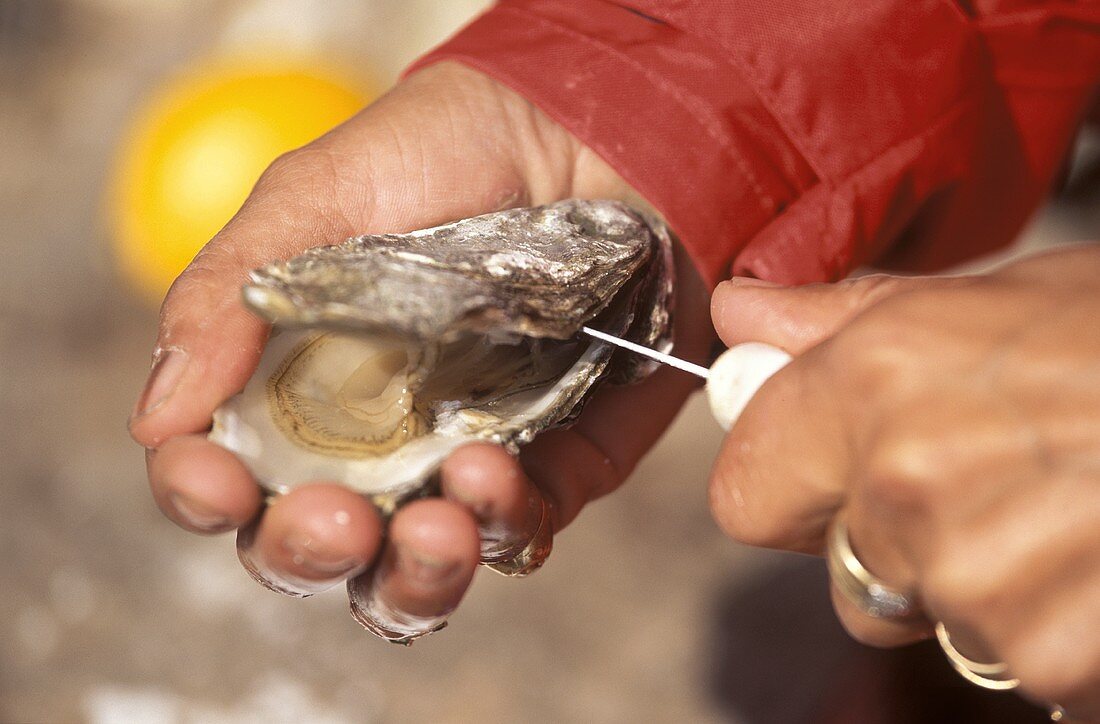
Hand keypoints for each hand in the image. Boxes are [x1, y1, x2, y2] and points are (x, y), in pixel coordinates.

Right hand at [129, 62, 713, 638]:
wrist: (583, 130)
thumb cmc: (441, 150)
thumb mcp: (318, 196)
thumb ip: (227, 297)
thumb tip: (156, 415)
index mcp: (290, 383)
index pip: (225, 472)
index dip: (204, 493)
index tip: (217, 481)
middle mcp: (369, 441)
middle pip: (312, 549)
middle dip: (309, 553)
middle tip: (336, 522)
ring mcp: (460, 460)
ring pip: (415, 574)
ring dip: (414, 575)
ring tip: (436, 524)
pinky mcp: (552, 464)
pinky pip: (521, 532)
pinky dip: (506, 525)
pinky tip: (497, 471)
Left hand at [707, 246, 1099, 716]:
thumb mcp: (996, 296)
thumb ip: (845, 321)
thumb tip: (741, 317)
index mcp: (875, 386)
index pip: (744, 491)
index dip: (786, 486)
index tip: (825, 472)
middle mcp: (909, 490)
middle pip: (840, 570)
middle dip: (891, 541)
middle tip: (988, 480)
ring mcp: (983, 589)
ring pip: (931, 618)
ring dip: (981, 581)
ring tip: (1070, 508)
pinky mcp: (1054, 666)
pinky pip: (1017, 661)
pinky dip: (1056, 625)